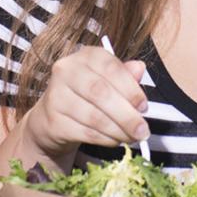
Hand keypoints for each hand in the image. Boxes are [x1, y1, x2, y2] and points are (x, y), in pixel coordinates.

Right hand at [21, 46, 149, 156]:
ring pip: (94, 116)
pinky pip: (85, 133)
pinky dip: (105, 139)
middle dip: (126, 115)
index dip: (131, 89)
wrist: (52, 117)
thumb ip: (125, 75)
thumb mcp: (107, 80)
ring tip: (131, 137)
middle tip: (142, 130)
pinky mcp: (53, 121)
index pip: (111, 68)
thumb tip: (140, 68)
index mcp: (86, 56)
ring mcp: (56, 96)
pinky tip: (115, 140)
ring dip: (118, 130)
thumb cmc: (86, 95)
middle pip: (101, 93)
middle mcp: (67, 71)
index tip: (144, 107)